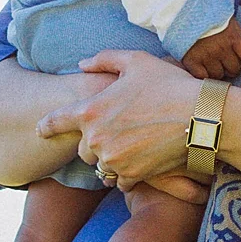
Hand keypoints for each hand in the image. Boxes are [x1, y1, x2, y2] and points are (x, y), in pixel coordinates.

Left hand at [38, 48, 204, 188]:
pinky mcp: (132, 176)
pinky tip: (141, 162)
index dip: (46, 127)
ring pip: (101, 167)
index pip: (54, 122)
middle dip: (94, 144)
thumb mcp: (136, 61)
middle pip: (82, 150)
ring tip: (130, 149)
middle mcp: (96, 139)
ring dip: (111, 160)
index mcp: (91, 111)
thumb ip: (104, 59)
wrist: (200, 117)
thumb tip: (81, 64)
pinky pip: (119, 181)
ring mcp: (113, 160)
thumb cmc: (169, 84)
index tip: (40, 132)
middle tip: (115, 135)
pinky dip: (127, 174)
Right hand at [181, 17, 240, 79]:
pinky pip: (203, 77)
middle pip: (234, 70)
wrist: (182, 11)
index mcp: (232, 37)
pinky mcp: (192, 62)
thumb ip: (236, 35)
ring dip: (216, 71)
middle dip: (231, 66)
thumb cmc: (208, 16)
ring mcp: (206, 57)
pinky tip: (202, 67)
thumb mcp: (227, 21)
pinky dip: (204, 74)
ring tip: (212, 62)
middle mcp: (221, 49)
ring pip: (218, 76)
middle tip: (224, 60)